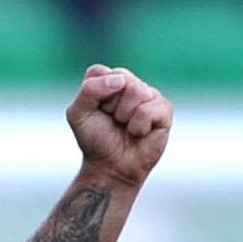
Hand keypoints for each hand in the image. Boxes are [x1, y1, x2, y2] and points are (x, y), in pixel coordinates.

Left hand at [67, 65, 171, 187]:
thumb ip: (89, 90)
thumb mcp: (78, 115)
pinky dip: (138, 127)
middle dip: (110, 105)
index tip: (95, 112)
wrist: (110, 169)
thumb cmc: (95, 140)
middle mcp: (131, 83)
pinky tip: (139, 133)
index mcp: (110, 79)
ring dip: (124, 116)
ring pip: (136, 91)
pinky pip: (148, 110)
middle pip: (120, 78)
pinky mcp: (164, 109)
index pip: (99, 72)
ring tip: (125, 127)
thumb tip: (120, 81)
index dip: (93, 96)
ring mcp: (149, 94)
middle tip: (112, 121)